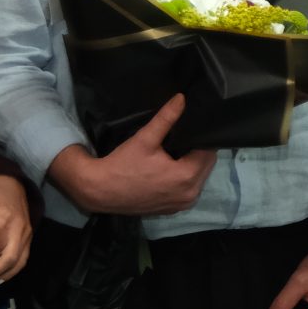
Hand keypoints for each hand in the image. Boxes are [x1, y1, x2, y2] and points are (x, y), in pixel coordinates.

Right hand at [48, 94, 217, 217]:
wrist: (99, 191)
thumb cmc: (122, 165)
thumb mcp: (145, 139)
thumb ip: (166, 118)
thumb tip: (181, 98)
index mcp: (187, 176)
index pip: (208, 151)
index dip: (202, 138)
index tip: (193, 128)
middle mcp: (190, 194)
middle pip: (206, 165)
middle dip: (198, 151)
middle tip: (184, 137)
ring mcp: (182, 204)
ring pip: (199, 178)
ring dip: (192, 165)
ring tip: (178, 151)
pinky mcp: (174, 209)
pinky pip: (188, 189)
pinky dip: (184, 179)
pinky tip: (171, 168)